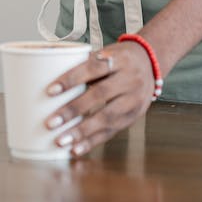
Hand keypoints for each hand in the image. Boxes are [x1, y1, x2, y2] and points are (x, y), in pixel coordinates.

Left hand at [44, 42, 154, 156]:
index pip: (93, 67)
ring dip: (81, 131)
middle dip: (73, 110)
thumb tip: (51, 77)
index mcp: (119, 59)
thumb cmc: (120, 58)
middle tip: (51, 122)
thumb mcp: (107, 52)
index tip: (50, 91)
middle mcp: (129, 79)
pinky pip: (112, 131)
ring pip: (106, 117)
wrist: (151, 63)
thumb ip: (85, 64)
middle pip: (99, 95)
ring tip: (60, 140)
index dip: (71, 79)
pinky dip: (92, 141)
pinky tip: (76, 149)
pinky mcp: (133, 116)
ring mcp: (133, 99)